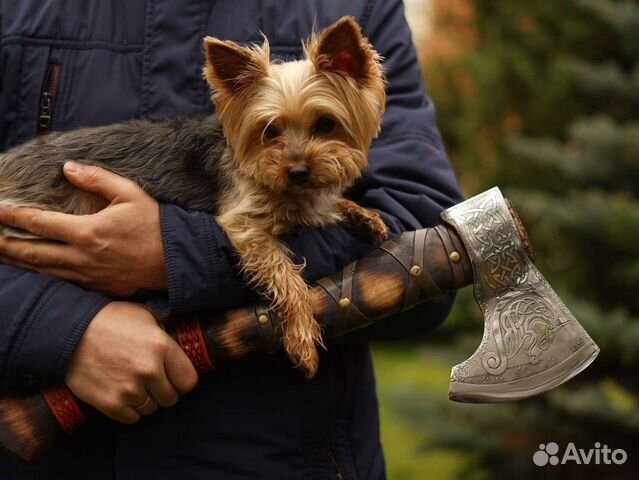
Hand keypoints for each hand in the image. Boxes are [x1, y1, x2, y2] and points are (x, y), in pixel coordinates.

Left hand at [0, 162, 165, 295]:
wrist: (177, 261)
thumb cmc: (156, 225)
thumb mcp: (130, 194)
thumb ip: (97, 179)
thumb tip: (69, 167)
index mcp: (87, 231)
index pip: (38, 222)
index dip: (11, 215)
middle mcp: (81, 257)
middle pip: (31, 252)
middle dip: (4, 245)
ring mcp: (87, 276)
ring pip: (42, 270)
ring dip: (17, 263)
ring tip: (1, 256)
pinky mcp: (97, 288)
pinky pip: (61, 282)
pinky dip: (41, 276)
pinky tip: (33, 271)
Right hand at [65, 302, 197, 422]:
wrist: (69, 331)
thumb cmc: (110, 319)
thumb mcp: (145, 315)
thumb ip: (165, 331)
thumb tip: (178, 340)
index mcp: (162, 347)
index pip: (189, 381)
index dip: (182, 380)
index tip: (174, 377)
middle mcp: (149, 371)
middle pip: (171, 398)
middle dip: (164, 390)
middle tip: (151, 380)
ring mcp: (129, 390)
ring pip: (151, 409)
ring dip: (145, 399)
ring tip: (132, 383)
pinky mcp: (109, 403)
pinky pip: (131, 418)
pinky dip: (129, 409)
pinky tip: (121, 393)